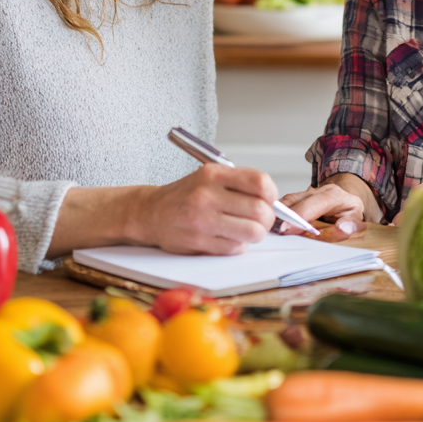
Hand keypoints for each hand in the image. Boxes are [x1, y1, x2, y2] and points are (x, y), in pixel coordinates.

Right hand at [135, 164, 278, 253]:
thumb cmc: (186, 195)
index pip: (259, 182)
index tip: (268, 199)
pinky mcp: (199, 242)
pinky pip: (235, 248)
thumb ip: (239, 183)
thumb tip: (272, 201)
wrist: (150, 212)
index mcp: (213, 174)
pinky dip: (238, 245)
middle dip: (267, 218)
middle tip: (261, 220)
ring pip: (252, 232)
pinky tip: (229, 238)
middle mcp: (207, 195)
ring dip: (255, 234)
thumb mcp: (209, 176)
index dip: (271, 194)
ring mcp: (202, 220)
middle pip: (259, 210)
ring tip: (247, 230)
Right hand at [278, 172, 378, 232]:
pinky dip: (278, 215)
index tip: (288, 227)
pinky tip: (272, 225)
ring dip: (278, 215)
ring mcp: (306, 193)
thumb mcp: (357, 220)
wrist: (346, 203)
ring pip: (287, 201)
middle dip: (284, 215)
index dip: (301, 214)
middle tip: (274, 231)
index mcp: (334, 195)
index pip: (316, 202)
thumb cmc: (349, 213)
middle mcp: (318, 191)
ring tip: (270, 229)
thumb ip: (351, 225)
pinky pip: (285, 205)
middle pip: (296, 199)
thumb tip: (342, 229)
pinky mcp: (297, 198)